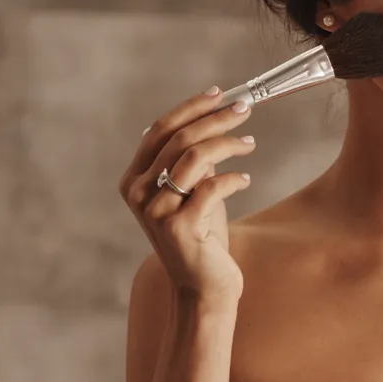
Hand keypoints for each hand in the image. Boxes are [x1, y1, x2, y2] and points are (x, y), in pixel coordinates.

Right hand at [119, 87, 254, 302]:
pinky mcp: (178, 227)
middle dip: (215, 118)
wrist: (202, 287)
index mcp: (133, 179)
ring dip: (228, 144)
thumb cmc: (200, 236)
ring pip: (195, 157)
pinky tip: (246, 180)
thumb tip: (213, 117)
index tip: (220, 94)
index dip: (190, 107)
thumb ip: (191, 161)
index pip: (160, 130)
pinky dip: (234, 178)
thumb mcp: (191, 191)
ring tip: (249, 143)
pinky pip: (212, 186)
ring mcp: (155, 210)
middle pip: (179, 138)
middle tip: (244, 109)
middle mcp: (137, 193)